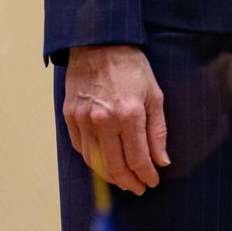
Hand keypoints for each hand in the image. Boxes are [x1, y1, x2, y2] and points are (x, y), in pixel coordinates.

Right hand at [63, 43, 168, 195]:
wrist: (100, 42)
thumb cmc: (131, 66)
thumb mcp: (154, 93)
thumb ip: (157, 129)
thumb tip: (161, 160)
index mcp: (129, 113)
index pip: (138, 158)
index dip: (146, 175)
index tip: (152, 181)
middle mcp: (104, 120)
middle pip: (115, 166)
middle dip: (129, 182)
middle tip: (138, 188)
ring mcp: (84, 119)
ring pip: (95, 162)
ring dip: (109, 176)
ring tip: (122, 179)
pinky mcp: (70, 116)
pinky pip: (80, 148)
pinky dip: (93, 160)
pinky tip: (103, 161)